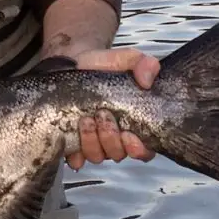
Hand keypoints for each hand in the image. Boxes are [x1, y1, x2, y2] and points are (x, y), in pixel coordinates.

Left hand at [66, 48, 160, 170]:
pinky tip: (71, 138)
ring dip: (91, 141)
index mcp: (133, 124)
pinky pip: (75, 159)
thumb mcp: (125, 59)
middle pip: (118, 153)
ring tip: (86, 119)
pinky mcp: (72, 144)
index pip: (144, 150)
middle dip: (111, 138)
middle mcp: (114, 137)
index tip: (130, 135)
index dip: (139, 149)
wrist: (71, 63)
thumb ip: (143, 64)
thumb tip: (148, 80)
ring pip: (97, 156)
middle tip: (103, 116)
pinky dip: (74, 153)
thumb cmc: (101, 65)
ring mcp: (93, 143)